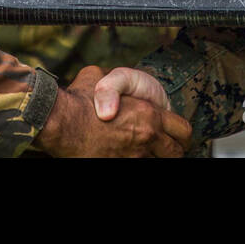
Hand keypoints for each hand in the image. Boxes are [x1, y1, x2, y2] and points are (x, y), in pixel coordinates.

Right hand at [35, 66, 191, 157]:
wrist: (61, 123)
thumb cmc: (79, 100)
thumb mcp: (101, 77)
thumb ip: (115, 84)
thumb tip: (116, 91)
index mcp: (149, 114)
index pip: (183, 130)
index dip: (181, 134)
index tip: (175, 136)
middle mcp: (146, 138)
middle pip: (175, 153)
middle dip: (171, 151)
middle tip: (165, 150)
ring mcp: (134, 156)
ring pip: (156, 162)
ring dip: (151, 157)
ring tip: (143, 153)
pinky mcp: (119, 165)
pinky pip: (136, 166)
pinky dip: (133, 160)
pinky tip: (125, 155)